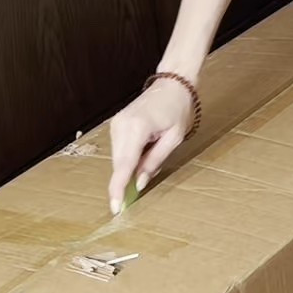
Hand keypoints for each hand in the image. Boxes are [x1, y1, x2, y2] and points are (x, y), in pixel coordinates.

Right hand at [108, 75, 195, 213]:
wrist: (172, 84)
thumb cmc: (177, 109)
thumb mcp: (173, 138)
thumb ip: (154, 161)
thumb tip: (138, 183)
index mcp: (137, 128)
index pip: (124, 165)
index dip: (118, 189)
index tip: (115, 208)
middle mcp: (121, 125)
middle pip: (119, 164)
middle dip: (125, 180)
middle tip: (137, 192)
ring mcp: (116, 124)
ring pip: (118, 158)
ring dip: (130, 166)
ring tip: (153, 151)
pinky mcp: (116, 124)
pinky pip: (119, 149)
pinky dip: (129, 157)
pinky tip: (145, 148)